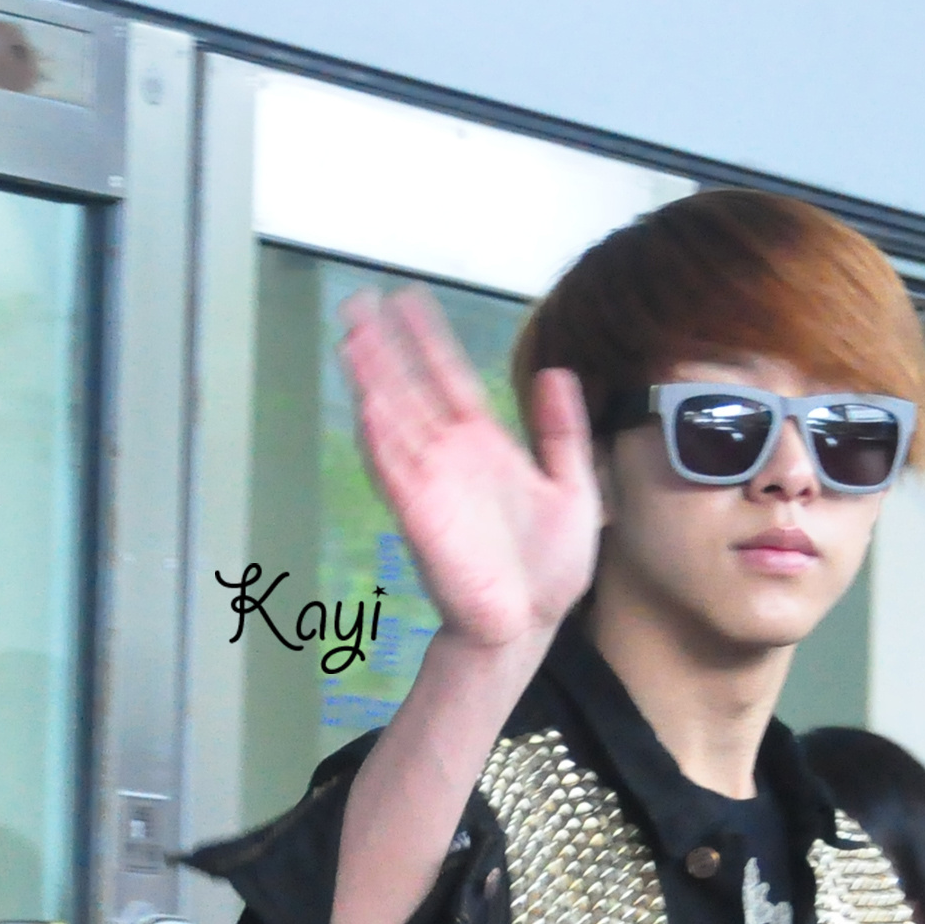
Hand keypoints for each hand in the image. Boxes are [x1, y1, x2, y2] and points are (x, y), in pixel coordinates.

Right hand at [341, 289, 600, 653]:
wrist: (532, 624)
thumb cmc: (550, 567)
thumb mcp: (573, 487)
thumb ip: (561, 432)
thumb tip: (556, 371)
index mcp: (483, 445)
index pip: (449, 378)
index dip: (428, 339)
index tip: (407, 299)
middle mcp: (450, 457)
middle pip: (409, 389)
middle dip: (383, 348)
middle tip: (356, 302)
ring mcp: (432, 485)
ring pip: (394, 421)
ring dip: (371, 382)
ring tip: (350, 340)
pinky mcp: (423, 518)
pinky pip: (397, 473)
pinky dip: (381, 441)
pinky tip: (367, 405)